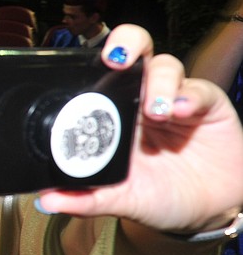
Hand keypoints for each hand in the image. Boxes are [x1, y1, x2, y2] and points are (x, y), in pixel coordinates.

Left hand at [38, 24, 242, 231]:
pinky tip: (183, 111)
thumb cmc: (158, 196)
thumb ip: (85, 199)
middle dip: (126, 42)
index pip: (99, 73)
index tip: (81, 67)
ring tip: (156, 111)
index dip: (90, 62)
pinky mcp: (207, 106)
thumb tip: (47, 201)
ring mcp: (175, 99)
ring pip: (165, 66)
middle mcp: (141, 99)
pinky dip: (191, 96)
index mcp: (114, 114)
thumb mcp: (121, 200)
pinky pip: (199, 90)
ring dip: (159, 83)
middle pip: (134, 51)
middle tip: (116, 60)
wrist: (205, 212)